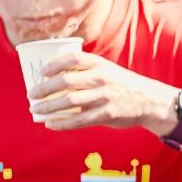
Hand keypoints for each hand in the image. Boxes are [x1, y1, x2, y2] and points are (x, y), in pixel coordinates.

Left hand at [28, 52, 176, 134]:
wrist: (149, 100)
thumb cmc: (122, 85)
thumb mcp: (108, 70)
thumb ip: (86, 73)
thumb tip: (53, 81)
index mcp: (100, 64)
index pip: (73, 58)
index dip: (54, 64)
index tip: (42, 72)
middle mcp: (102, 78)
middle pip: (66, 81)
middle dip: (44, 89)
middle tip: (31, 95)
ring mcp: (104, 96)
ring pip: (69, 101)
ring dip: (48, 107)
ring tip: (36, 110)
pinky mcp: (106, 114)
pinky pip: (78, 120)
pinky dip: (61, 123)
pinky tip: (50, 123)